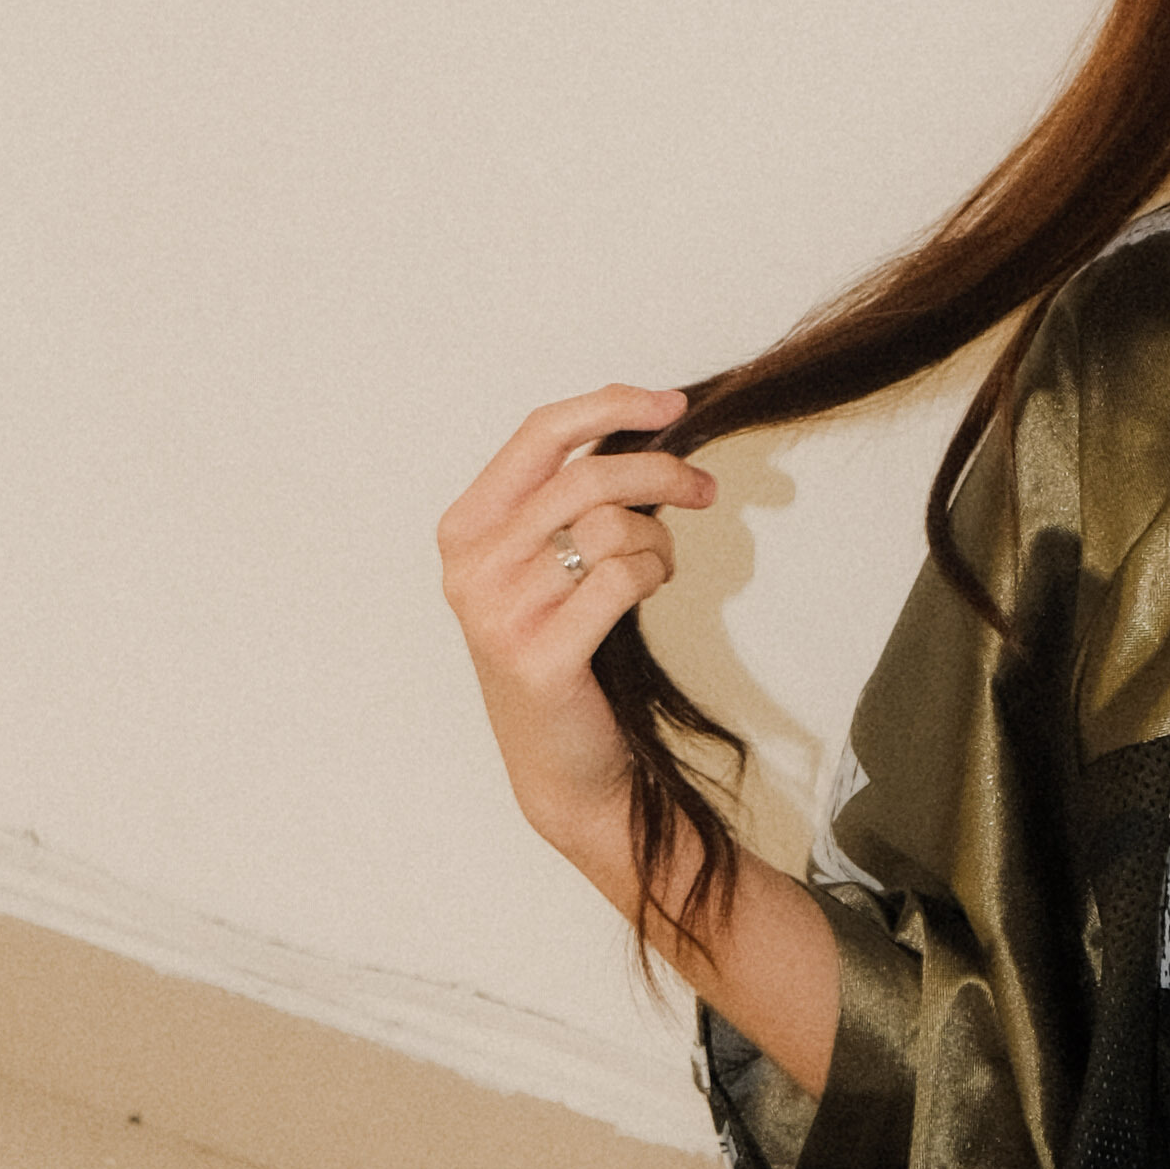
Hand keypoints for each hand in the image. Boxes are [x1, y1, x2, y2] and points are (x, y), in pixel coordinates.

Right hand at [436, 386, 719, 891]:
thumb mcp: (550, 560)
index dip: (611, 406)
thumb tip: (649, 422)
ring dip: (656, 540)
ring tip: (657, 567)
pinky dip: (653, 574)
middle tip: (704, 489)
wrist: (563, 763)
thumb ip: (574, 495)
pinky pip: (623, 577)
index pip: (539, 434)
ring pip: (611, 526)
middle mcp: (470, 566)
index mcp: (465, 528)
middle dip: (662, 474)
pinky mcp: (539, 656)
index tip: (673, 405)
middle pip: (587, 476)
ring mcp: (498, 612)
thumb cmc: (565, 647)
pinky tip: (648, 593)